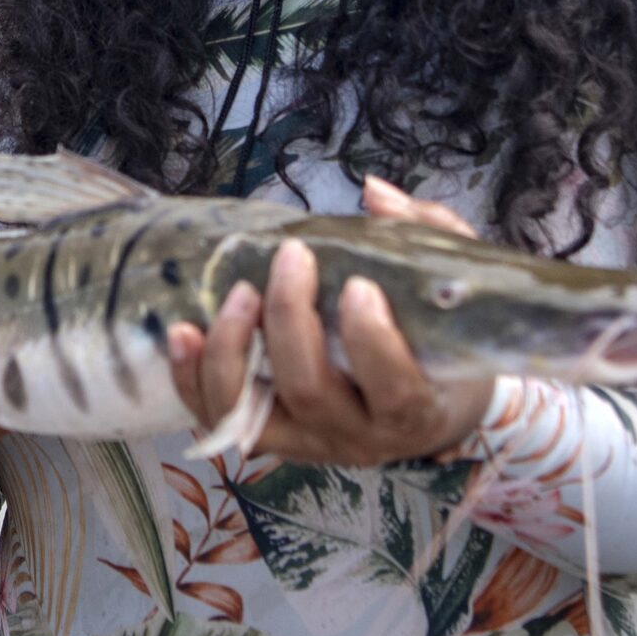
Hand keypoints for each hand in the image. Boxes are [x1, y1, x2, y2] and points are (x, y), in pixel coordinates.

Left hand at [166, 177, 495, 463]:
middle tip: (290, 257)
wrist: (431, 407)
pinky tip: (184, 331)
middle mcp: (359, 437)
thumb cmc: (440, 338)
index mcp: (416, 408)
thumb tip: (374, 193)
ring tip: (238, 292)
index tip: (358, 286)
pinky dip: (192, 377)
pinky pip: (218, 417)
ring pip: (252, 413)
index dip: (372, 340)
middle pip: (310, 389)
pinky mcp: (269, 438)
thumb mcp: (453, 282)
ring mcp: (308, 442)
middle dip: (290, 319)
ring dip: (232, 349)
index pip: (394, 388)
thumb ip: (425, 233)